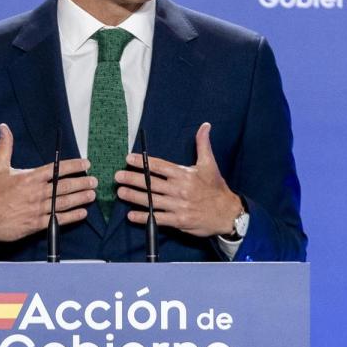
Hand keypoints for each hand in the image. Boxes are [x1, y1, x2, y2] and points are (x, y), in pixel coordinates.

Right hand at [0, 124, 95, 251]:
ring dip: (80, 198)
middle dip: (82, 182)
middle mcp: (36, 193)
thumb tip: (4, 128)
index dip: (74, 165)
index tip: (86, 163)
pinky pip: (58, 220)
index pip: (56, 169)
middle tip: (94, 181)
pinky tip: (82, 213)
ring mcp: (37, 209)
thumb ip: (5, 147)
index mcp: (29, 178)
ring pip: (64, 202)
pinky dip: (72, 216)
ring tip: (92, 195)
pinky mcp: (36, 224)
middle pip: (65, 186)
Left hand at [116, 123, 241, 237]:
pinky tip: (131, 215)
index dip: (142, 162)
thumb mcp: (210, 164)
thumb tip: (205, 125)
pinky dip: (144, 217)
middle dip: (132, 179)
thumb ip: (203, 144)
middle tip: (117, 176)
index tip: (128, 159)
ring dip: (134, 196)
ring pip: (151, 200)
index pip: (159, 166)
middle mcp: (180, 189)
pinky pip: (158, 218)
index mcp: (185, 174)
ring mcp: (178, 206)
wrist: (228, 213)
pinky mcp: (179, 221)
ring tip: (120, 192)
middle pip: (151, 183)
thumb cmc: (216, 188)